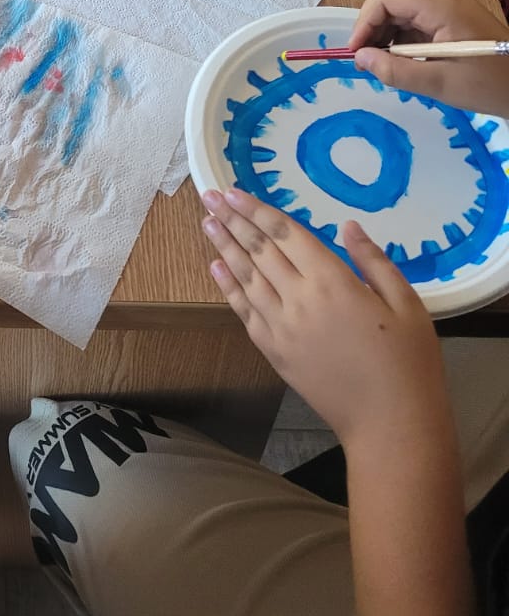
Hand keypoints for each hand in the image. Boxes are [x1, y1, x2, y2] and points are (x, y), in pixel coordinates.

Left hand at [202, 188, 447, 448]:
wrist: (390, 424)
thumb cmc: (407, 363)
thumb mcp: (406, 304)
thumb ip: (374, 260)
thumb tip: (347, 226)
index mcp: (333, 282)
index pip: (285, 235)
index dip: (258, 210)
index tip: (234, 192)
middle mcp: (299, 300)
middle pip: (259, 250)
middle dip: (232, 220)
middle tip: (209, 197)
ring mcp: (282, 328)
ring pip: (246, 277)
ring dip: (224, 247)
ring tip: (207, 223)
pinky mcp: (274, 352)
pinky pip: (244, 311)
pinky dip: (228, 286)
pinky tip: (217, 267)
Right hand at [350, 0, 508, 115]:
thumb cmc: (488, 83)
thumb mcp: (439, 82)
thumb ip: (395, 70)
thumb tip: (360, 58)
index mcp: (438, 5)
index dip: (363, 23)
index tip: (356, 54)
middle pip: (391, 4)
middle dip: (373, 32)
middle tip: (366, 64)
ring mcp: (449, 6)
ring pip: (402, 13)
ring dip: (387, 37)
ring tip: (384, 67)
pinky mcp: (454, 17)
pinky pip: (418, 22)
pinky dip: (404, 40)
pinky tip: (405, 62)